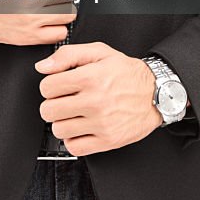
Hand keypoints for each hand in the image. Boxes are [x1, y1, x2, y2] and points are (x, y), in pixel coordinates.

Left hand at [34, 41, 165, 156]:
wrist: (156, 93)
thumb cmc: (127, 73)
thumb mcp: (99, 52)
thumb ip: (68, 55)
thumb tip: (43, 66)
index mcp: (90, 77)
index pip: (47, 87)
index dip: (50, 85)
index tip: (58, 86)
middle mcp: (95, 101)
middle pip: (48, 110)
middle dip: (52, 104)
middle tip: (64, 101)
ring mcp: (101, 123)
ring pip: (59, 130)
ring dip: (62, 122)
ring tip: (73, 114)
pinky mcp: (108, 141)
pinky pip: (75, 147)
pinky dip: (73, 139)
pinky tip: (81, 128)